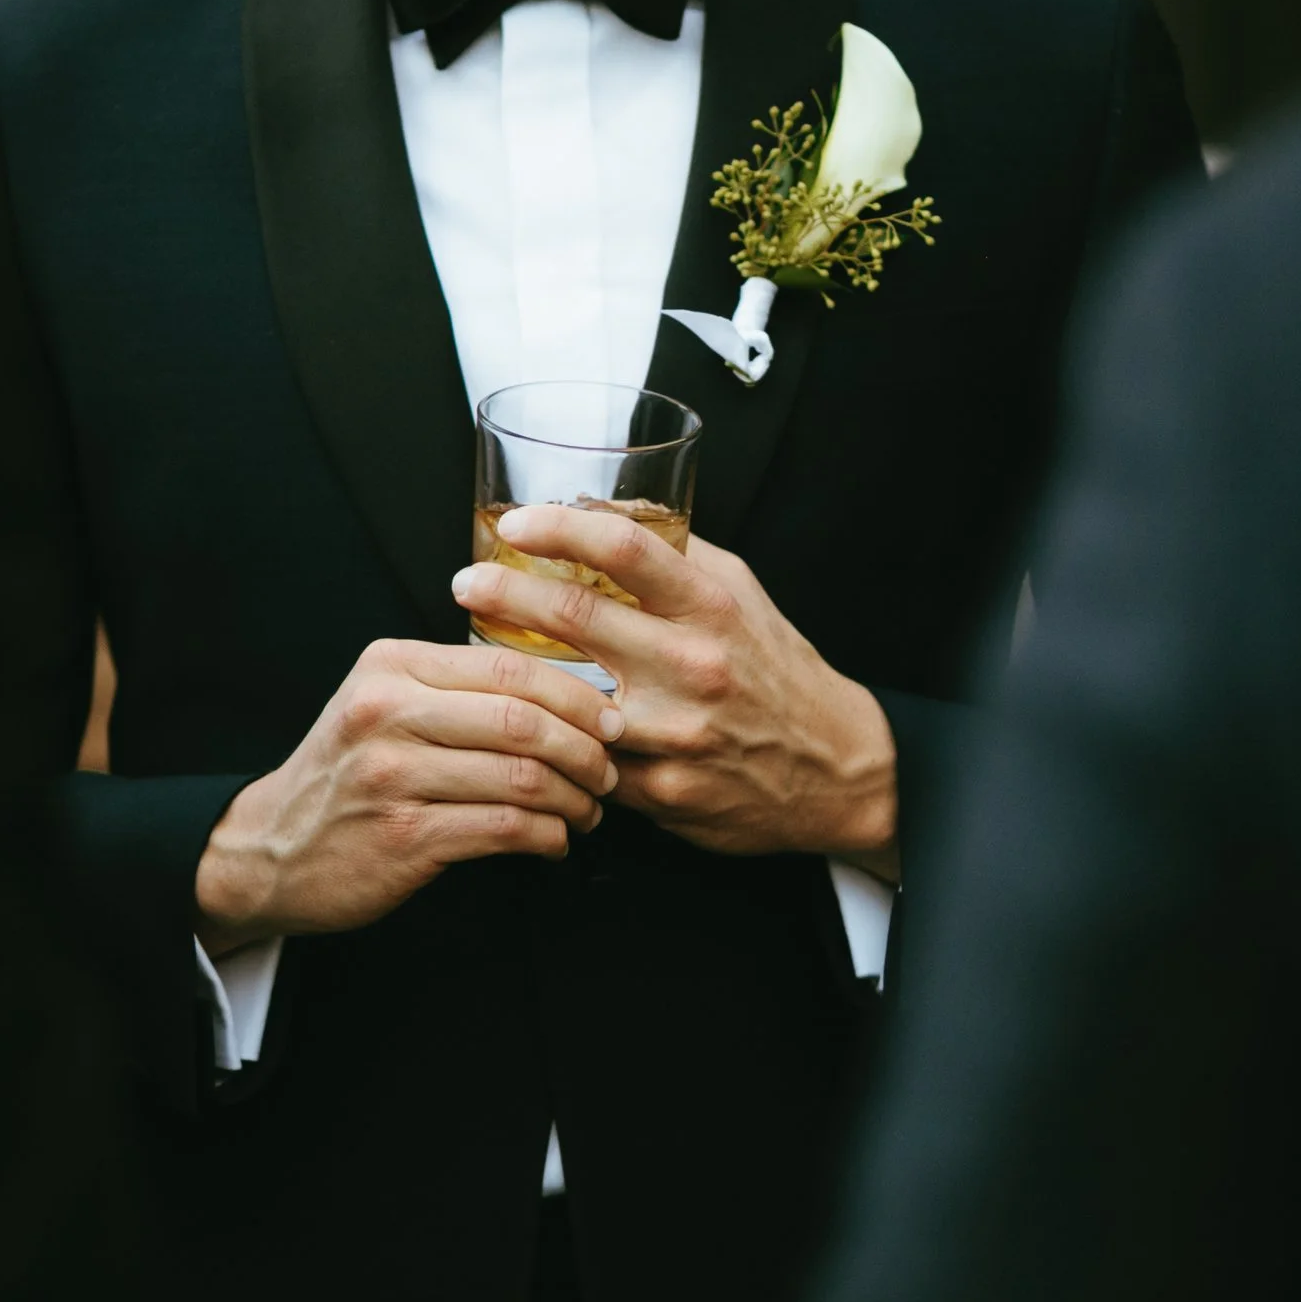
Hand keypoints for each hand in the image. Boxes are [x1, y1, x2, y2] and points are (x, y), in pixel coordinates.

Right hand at [195, 639, 623, 952]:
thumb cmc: (346, 777)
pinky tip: (553, 841)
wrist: (270, 849)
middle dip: (587, 749)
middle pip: (524, 719)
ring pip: (522, 776)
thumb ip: (453, 686)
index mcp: (391, 667)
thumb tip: (562, 688)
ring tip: (587, 811)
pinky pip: (505, 828)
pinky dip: (547, 836)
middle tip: (609, 772)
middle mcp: (388, 712)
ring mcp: (392, 775)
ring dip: (573, 799)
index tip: (611, 719)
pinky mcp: (403, 835)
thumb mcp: (381, 705)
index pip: (510, 666)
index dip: (577, 694)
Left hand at [451, 508, 898, 876]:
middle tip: (466, 583)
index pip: (626, 548)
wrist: (834, 769)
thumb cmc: (776, 671)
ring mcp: (675, 733)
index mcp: (712, 608)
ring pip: (564, 698)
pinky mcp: (661, 791)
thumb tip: (601, 510)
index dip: (560, 526)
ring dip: (512, 676)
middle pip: (576, 615)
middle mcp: (694, 666)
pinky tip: (533, 729)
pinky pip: (585, 760)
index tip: (515, 522)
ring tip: (481, 659)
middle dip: (504, 592)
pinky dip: (555, 741)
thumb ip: (675, 556)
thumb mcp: (739, 594)